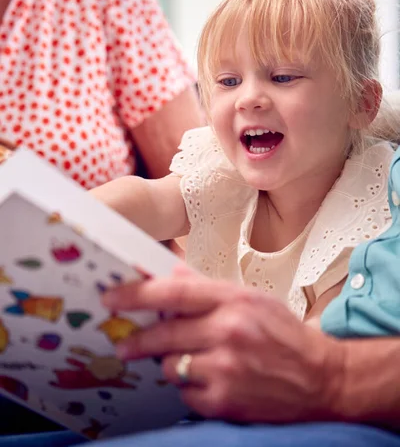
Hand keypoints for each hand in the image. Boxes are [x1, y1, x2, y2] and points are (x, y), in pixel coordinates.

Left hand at [103, 267, 345, 422]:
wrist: (322, 377)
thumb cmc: (284, 333)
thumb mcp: (252, 298)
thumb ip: (208, 288)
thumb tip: (171, 274)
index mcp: (233, 300)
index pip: (173, 293)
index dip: (136, 295)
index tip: (111, 298)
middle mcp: (228, 331)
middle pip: (163, 334)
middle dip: (138, 340)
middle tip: (125, 344)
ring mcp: (226, 368)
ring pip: (171, 366)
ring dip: (174, 364)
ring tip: (195, 362)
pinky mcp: (226, 401)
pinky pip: (186, 394)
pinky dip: (191, 388)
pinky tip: (212, 380)